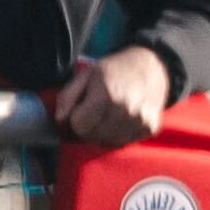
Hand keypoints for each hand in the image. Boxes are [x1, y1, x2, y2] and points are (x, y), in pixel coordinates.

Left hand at [51, 46, 174, 147]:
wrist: (150, 67)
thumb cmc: (113, 71)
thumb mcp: (85, 75)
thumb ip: (67, 98)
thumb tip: (59, 122)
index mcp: (106, 96)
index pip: (79, 127)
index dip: (76, 118)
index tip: (82, 108)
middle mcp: (125, 111)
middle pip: (93, 137)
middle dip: (89, 127)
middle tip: (96, 111)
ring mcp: (139, 121)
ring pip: (109, 142)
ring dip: (104, 132)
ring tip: (109, 114)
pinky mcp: (150, 128)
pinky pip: (126, 142)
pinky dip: (120, 134)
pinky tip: (123, 118)